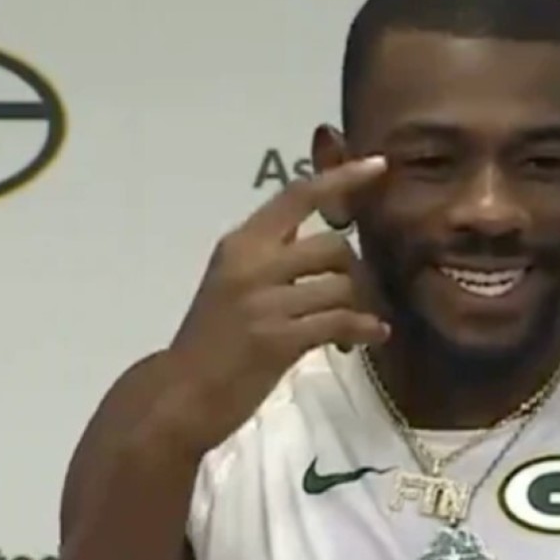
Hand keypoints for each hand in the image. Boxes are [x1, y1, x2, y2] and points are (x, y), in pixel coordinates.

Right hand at [159, 155, 389, 455]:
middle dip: (357, 273)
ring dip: (361, 307)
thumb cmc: (212, 340)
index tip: (379, 164)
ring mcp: (264, 301)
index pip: (298, 196)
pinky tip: (371, 338)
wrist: (179, 395)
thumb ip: (275, 258)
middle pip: (335, 246)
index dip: (342, 179)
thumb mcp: (234, 283)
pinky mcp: (278, 339)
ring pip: (343, 285)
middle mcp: (252, 264)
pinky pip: (341, 321)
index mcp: (241, 244)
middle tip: (358, 298)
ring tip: (356, 328)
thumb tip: (330, 244)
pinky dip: (364, 329)